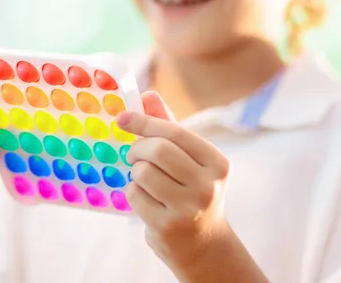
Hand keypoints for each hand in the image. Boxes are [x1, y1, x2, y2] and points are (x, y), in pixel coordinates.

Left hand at [116, 91, 230, 266]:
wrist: (204, 245)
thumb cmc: (192, 192)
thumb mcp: (190, 159)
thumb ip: (169, 126)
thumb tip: (148, 95)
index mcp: (217, 163)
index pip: (174, 132)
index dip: (144, 121)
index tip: (123, 118)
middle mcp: (208, 185)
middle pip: (157, 150)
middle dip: (137, 148)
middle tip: (134, 155)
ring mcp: (188, 208)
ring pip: (143, 172)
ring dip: (135, 172)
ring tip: (143, 178)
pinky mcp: (167, 226)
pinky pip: (135, 194)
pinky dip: (134, 192)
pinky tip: (147, 200)